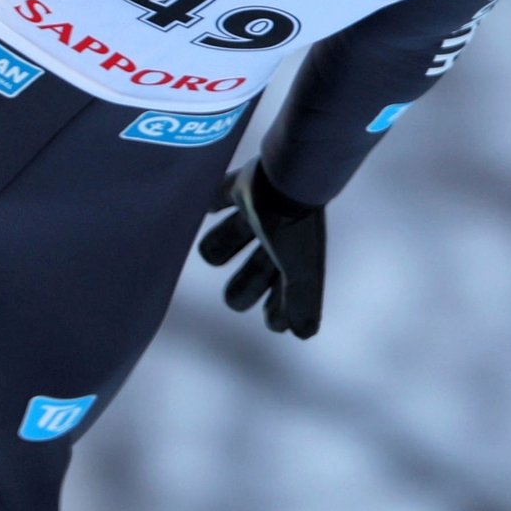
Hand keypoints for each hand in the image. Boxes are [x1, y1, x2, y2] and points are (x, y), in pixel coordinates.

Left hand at [198, 161, 325, 338]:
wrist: (290, 175)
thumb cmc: (296, 229)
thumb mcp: (303, 272)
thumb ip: (303, 304)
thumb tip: (304, 335)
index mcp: (291, 260)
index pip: (282, 297)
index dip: (276, 313)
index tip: (272, 320)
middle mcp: (274, 239)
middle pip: (251, 275)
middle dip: (242, 288)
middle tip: (235, 296)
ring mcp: (257, 213)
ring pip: (228, 238)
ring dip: (219, 246)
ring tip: (216, 248)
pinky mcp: (241, 187)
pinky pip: (217, 196)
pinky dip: (210, 201)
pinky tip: (207, 206)